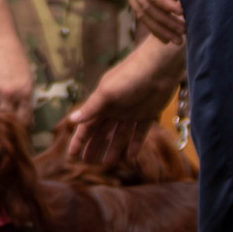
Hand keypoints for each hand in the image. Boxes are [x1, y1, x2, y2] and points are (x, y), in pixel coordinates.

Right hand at [0, 31, 33, 125]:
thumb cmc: (14, 57)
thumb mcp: (26, 77)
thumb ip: (24, 100)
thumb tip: (27, 123)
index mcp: (24, 92)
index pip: (23, 120)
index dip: (21, 129)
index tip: (18, 134)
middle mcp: (7, 94)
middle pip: (6, 121)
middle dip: (6, 126)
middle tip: (5, 130)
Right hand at [58, 39, 185, 167]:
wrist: (160, 67)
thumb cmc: (131, 76)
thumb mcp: (108, 93)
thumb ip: (91, 108)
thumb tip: (72, 120)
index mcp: (102, 103)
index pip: (87, 125)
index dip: (79, 140)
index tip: (72, 155)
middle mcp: (115, 109)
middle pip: (102, 132)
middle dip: (94, 146)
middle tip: (87, 163)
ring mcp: (132, 112)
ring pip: (119, 135)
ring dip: (113, 148)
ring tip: (107, 164)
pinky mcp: (148, 114)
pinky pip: (139, 133)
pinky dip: (134, 144)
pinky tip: (130, 157)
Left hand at [120, 0, 185, 45]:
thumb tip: (179, 0)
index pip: (143, 11)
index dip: (157, 26)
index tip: (170, 38)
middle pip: (144, 14)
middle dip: (162, 30)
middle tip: (178, 42)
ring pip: (148, 7)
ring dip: (167, 21)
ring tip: (182, 31)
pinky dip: (166, 5)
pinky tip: (179, 13)